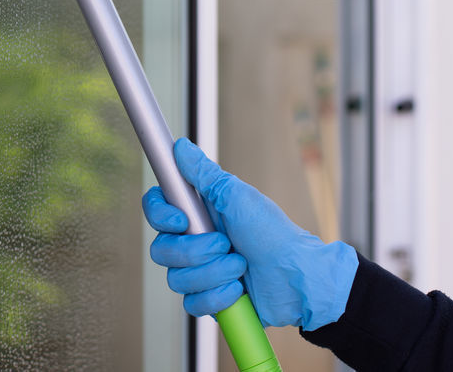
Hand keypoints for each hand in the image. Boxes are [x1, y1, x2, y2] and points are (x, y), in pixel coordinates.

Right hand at [141, 137, 356, 330]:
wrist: (297, 276)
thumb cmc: (274, 234)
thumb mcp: (238, 197)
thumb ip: (204, 174)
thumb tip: (181, 147)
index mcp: (197, 213)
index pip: (156, 210)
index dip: (160, 216)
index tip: (181, 220)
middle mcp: (193, 242)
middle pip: (161, 249)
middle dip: (194, 251)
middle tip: (225, 244)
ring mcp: (200, 272)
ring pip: (176, 279)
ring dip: (212, 273)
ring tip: (240, 266)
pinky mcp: (209, 299)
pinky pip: (192, 304)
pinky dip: (217, 297)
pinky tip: (238, 289)